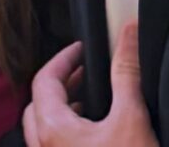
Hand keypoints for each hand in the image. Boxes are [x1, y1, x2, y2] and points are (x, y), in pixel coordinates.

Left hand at [23, 21, 157, 146]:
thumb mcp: (131, 118)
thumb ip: (126, 73)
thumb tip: (128, 32)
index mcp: (53, 130)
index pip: (43, 81)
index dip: (63, 58)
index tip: (81, 49)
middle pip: (38, 105)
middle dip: (60, 83)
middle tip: (83, 70)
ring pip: (45, 129)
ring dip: (63, 109)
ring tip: (90, 98)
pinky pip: (56, 146)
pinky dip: (69, 130)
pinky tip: (95, 131)